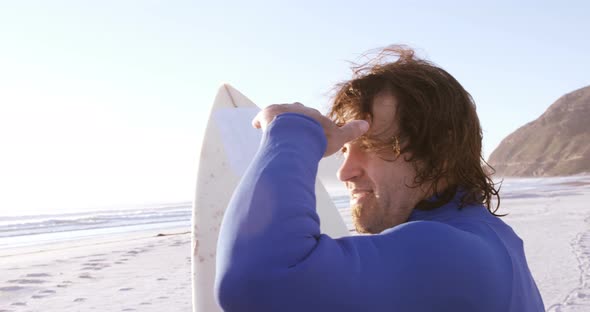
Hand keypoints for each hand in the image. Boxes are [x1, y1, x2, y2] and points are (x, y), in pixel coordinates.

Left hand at [252, 102, 368, 156]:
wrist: (297, 134)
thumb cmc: (318, 138)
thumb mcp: (338, 137)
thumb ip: (350, 131)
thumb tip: (366, 123)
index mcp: (313, 114)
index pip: (313, 118)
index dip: (312, 125)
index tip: (311, 132)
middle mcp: (298, 109)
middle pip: (296, 112)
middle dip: (295, 120)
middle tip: (294, 131)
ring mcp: (282, 111)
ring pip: (279, 115)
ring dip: (278, 122)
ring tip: (275, 132)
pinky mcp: (267, 115)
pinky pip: (261, 118)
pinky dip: (259, 121)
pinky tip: (256, 126)